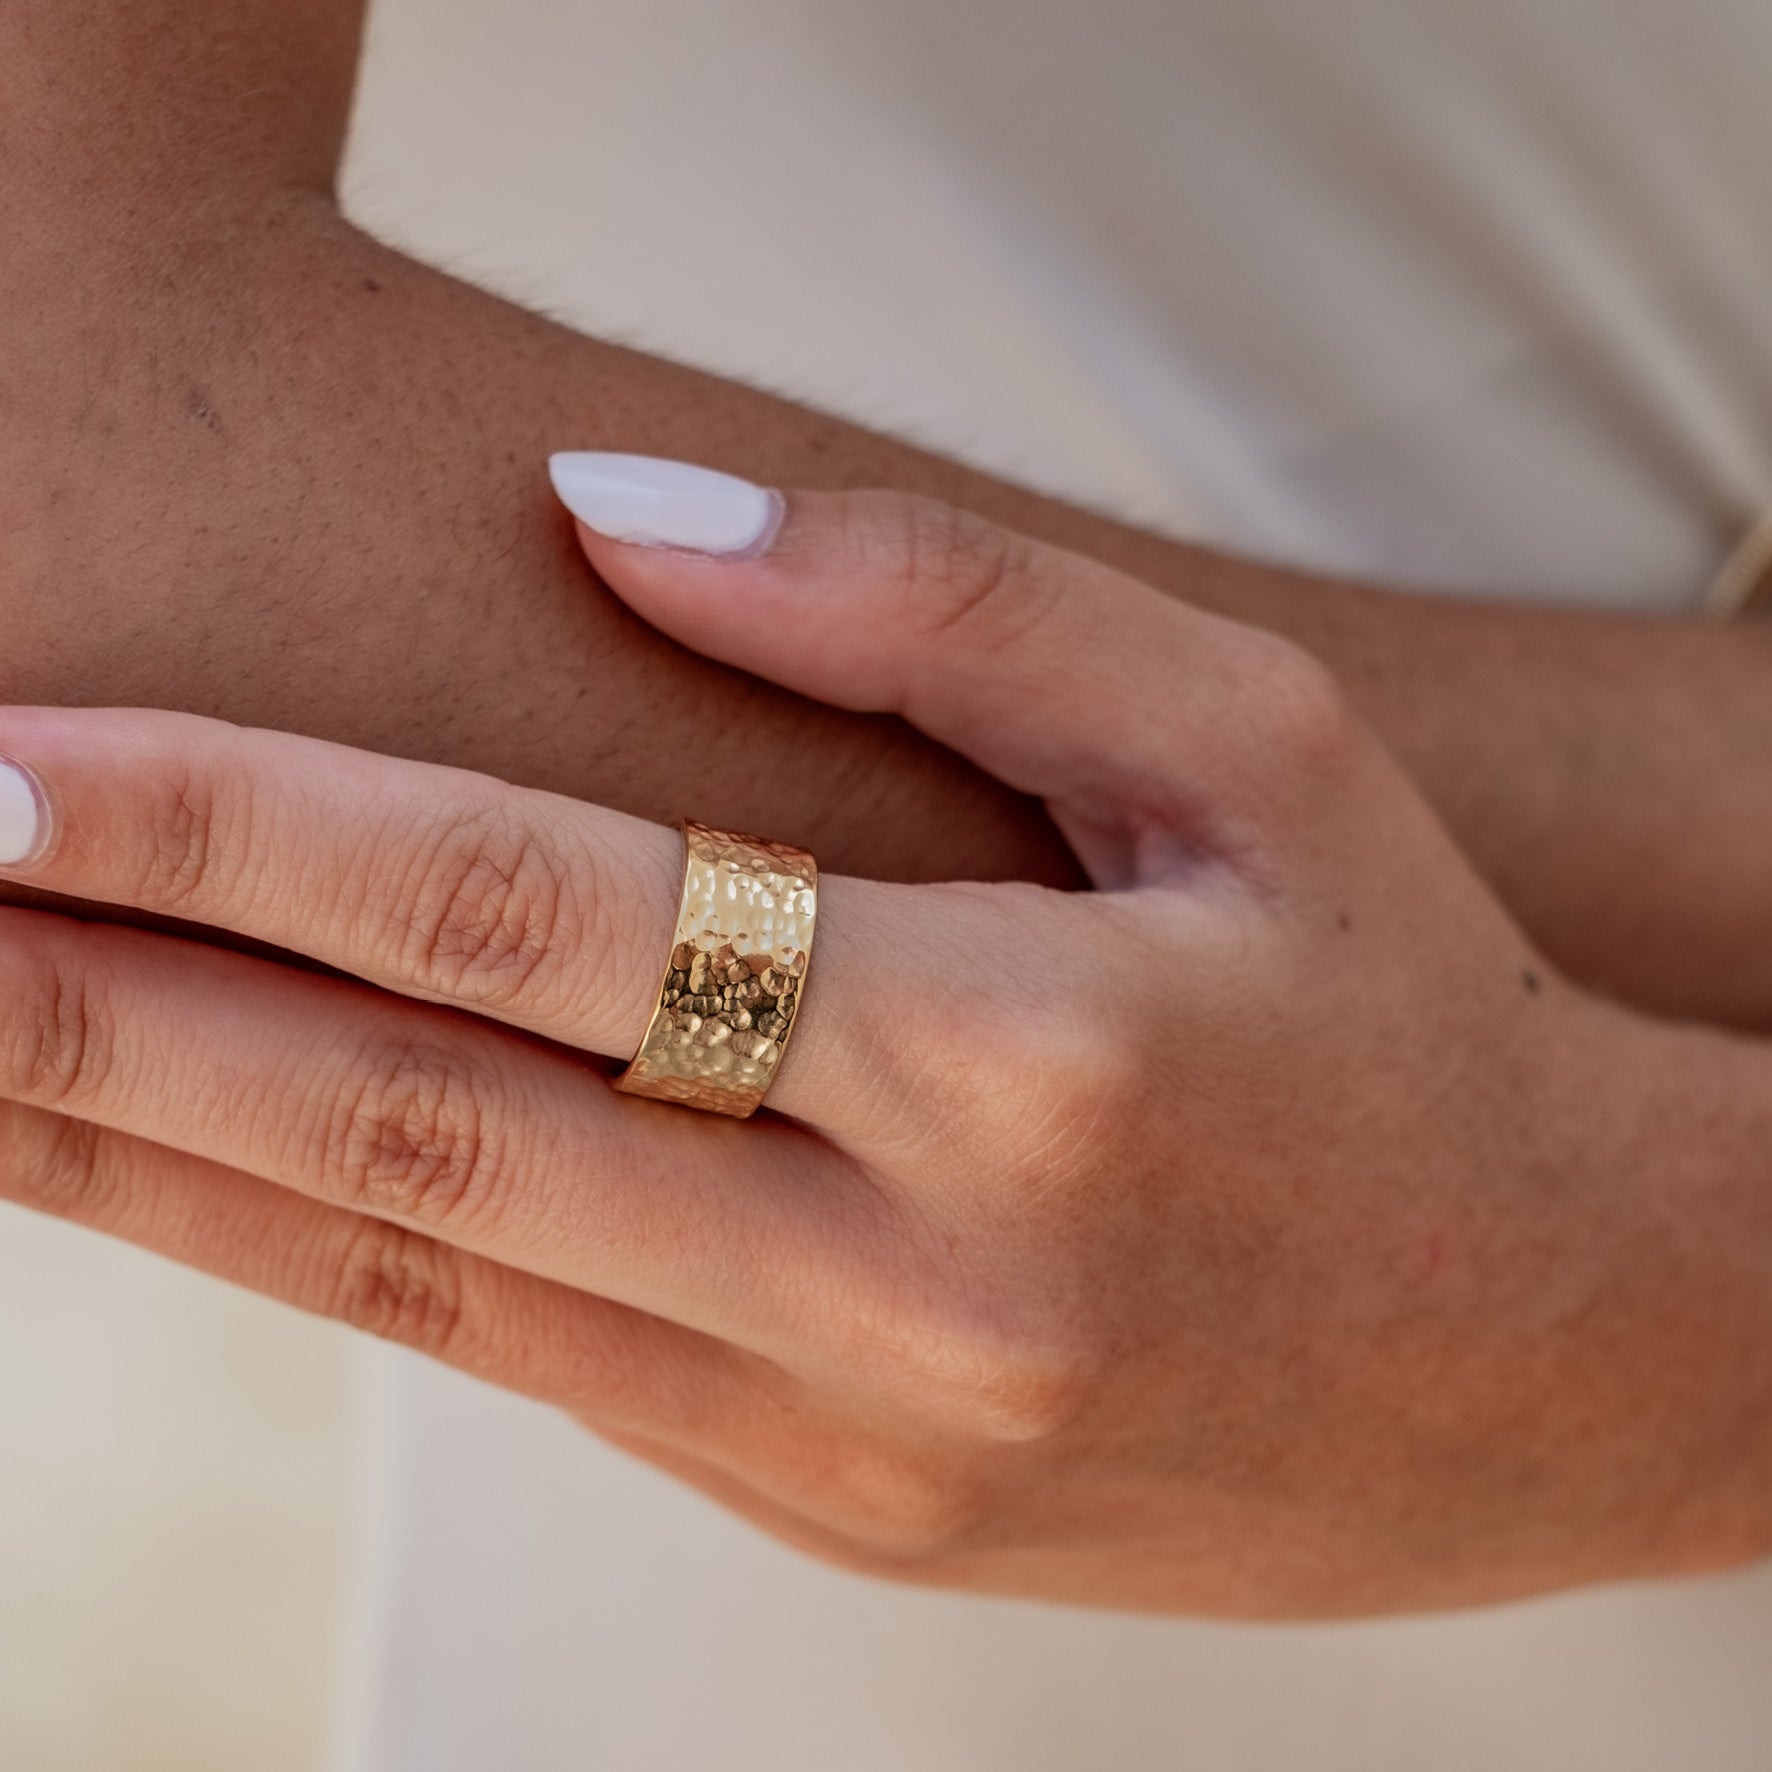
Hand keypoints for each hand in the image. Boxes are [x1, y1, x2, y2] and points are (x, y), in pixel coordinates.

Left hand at [1, 466, 1767, 1618]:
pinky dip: (330, 1260)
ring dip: (146, 1163)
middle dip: (81, 1011)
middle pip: (396, 1120)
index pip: (515, 907)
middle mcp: (912, 1280)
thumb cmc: (1421, 1014)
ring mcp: (862, 1440)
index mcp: (1016, 1053)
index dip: (221, 821)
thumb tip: (607, 513)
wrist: (1563, 1346)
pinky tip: (203, 1180)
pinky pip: (531, 1368)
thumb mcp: (1246, 747)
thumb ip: (926, 604)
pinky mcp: (847, 1519)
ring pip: (417, 1279)